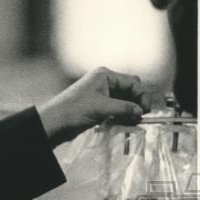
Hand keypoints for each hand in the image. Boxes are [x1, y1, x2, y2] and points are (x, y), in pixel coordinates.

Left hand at [36, 67, 156, 146]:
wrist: (54, 123)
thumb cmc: (73, 110)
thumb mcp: (102, 107)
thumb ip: (124, 108)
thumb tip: (140, 111)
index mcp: (105, 76)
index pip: (132, 82)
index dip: (142, 95)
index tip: (146, 110)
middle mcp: (103, 82)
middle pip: (129, 90)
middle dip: (137, 102)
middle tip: (141, 116)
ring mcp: (100, 95)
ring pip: (123, 101)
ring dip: (130, 110)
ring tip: (134, 121)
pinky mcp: (97, 107)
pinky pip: (115, 109)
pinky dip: (122, 115)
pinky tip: (125, 122)